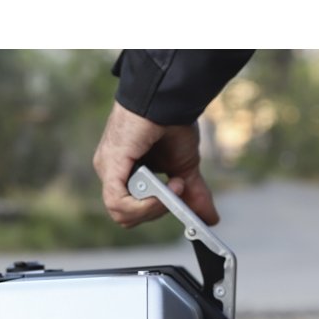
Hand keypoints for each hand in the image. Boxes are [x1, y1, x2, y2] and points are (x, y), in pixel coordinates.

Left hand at [93, 101, 219, 228]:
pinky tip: (162, 192)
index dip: (156, 212)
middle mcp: (111, 172)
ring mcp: (108, 169)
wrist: (170, 99)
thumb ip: (193, 194)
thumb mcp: (186, 167)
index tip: (180, 202)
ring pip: (121, 214)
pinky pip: (118, 203)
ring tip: (174, 184)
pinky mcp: (110, 165)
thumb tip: (210, 218)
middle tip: (178, 188)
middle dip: (157, 210)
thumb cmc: (172, 124)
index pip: (132, 211)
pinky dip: (143, 206)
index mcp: (124, 174)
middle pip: (127, 216)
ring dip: (155, 206)